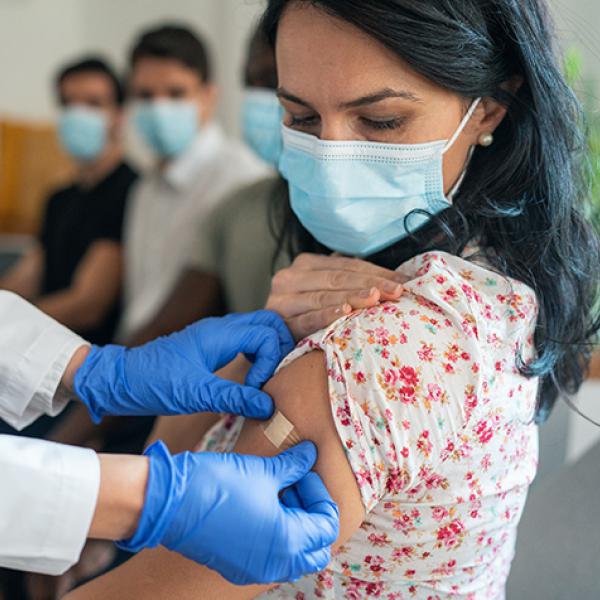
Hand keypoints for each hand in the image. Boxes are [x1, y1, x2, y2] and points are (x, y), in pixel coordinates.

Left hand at [75, 311, 293, 422]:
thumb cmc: (153, 383)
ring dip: (270, 351)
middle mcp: (221, 328)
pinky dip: (257, 355)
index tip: (256, 388)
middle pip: (269, 323)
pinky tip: (251, 377)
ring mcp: (217, 335)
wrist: (120, 380)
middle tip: (274, 377)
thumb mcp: (195, 393)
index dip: (271, 361)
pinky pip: (246, 341)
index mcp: (220, 333)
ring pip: (259, 330)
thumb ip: (234, 398)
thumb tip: (268, 406)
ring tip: (264, 379)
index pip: (267, 334)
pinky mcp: (212, 346)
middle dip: (280, 348)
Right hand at [118, 440, 338, 584]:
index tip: (304, 471)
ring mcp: (254, 570)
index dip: (319, 494)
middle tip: (296, 485)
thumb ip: (294, 465)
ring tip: (278, 491)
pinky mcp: (236, 566)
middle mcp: (275, 564)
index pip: (327, 524)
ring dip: (295, 525)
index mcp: (289, 542)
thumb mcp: (263, 471)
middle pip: (315, 547)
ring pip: (294, 555)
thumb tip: (310, 453)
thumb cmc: (219, 484)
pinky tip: (261, 505)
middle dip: (312, 515)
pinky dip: (276, 535)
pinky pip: (270, 558)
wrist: (170, 502)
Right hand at [267, 253, 404, 340]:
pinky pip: (306, 318)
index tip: (403, 282)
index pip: (346, 265)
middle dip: (370, 283)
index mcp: (305, 264)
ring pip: (323, 295)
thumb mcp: (326, 295)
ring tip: (376, 298)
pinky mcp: (277, 321)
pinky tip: (345, 312)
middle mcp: (290, 276)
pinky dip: (326, 315)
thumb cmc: (305, 320)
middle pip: (337, 277)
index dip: (376, 272)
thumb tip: (398, 281)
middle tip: (396, 291)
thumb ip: (349, 284)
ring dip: (352, 297)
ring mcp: (281, 299)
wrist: (267, 345)